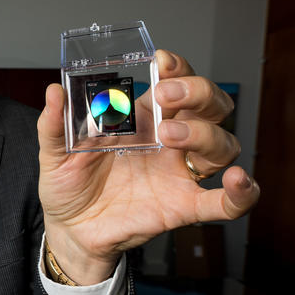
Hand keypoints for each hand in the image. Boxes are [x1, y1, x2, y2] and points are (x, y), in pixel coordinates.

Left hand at [37, 49, 259, 284]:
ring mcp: (179, 174)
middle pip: (209, 106)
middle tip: (166, 95)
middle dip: (197, 92)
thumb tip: (54, 91)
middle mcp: (168, 142)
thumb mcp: (53, 153)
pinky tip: (240, 182)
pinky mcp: (183, 208)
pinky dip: (242, 193)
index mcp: (141, 120)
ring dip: (206, 134)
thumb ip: (53, 124)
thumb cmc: (69, 186)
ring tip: (169, 136)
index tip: (161, 62)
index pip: (174, 82)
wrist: (70, 232)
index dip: (177, 68)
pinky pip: (224, 203)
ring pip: (222, 145)